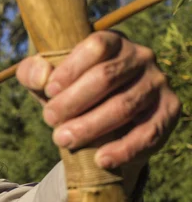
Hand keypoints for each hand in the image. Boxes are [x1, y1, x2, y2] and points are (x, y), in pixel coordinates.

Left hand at [16, 31, 180, 168]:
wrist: (101, 122)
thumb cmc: (70, 93)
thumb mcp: (47, 82)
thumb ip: (33, 73)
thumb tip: (40, 78)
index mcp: (113, 42)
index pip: (96, 46)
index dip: (71, 68)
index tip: (48, 91)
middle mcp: (140, 57)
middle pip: (106, 77)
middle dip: (73, 102)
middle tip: (50, 120)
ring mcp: (157, 84)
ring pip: (124, 106)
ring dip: (90, 126)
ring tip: (63, 140)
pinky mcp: (167, 112)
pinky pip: (149, 133)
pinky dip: (124, 149)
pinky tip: (101, 160)